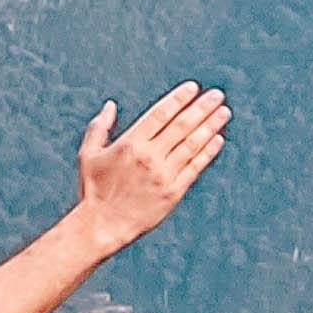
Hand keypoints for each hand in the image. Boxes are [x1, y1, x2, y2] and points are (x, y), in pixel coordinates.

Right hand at [75, 83, 232, 247]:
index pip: (160, 114)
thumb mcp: (89, 155)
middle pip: (181, 126)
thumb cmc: (93, 189)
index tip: (193, 88)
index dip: (178, 99)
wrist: (103, 225)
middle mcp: (149, 157)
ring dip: (210, 126)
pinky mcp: (173, 192)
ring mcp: (163, 174)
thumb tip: (110, 105)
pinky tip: (218, 139)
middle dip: (201, 108)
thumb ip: (99, 128)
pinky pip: (195, 167)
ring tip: (223, 112)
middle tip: (217, 95)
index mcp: (129, 144)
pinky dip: (207, 152)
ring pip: (192, 144)